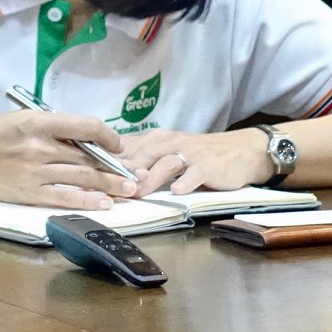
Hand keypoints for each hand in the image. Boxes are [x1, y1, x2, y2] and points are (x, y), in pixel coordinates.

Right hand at [0, 110, 136, 208]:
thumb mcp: (25, 118)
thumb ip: (56, 127)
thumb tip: (90, 138)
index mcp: (40, 122)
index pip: (87, 127)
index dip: (109, 136)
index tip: (119, 144)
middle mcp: (40, 147)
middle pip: (89, 157)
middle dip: (118, 166)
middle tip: (139, 173)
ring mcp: (36, 172)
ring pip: (83, 177)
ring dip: (111, 184)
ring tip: (131, 189)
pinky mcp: (30, 192)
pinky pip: (65, 198)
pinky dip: (88, 200)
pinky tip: (105, 203)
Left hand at [119, 128, 270, 196]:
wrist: (239, 151)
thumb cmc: (197, 155)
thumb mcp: (167, 153)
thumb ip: (142, 161)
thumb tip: (108, 172)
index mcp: (156, 139)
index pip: (127, 147)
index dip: (108, 161)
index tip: (91, 175)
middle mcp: (170, 142)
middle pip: (142, 154)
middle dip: (124, 170)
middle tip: (109, 186)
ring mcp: (190, 154)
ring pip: (165, 163)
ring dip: (150, 177)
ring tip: (138, 190)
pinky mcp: (208, 166)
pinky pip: (194, 173)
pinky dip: (185, 182)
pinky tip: (176, 191)